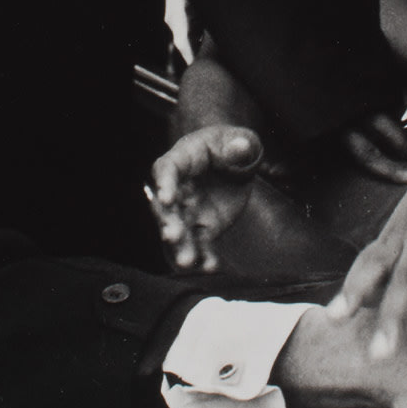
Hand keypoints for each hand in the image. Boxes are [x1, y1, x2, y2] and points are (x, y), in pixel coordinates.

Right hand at [147, 124, 261, 272]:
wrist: (235, 164)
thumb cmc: (232, 145)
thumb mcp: (241, 140)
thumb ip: (240, 144)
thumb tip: (240, 147)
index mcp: (183, 159)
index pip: (167, 170)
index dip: (164, 184)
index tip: (165, 199)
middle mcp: (179, 189)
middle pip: (168, 207)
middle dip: (168, 222)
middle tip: (172, 236)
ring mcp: (189, 211)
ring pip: (180, 231)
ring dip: (180, 247)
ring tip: (187, 263)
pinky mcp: (204, 228)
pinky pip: (201, 244)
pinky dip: (205, 257)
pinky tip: (211, 267)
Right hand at [335, 91, 406, 357]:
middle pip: (398, 274)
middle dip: (390, 314)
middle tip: (383, 353)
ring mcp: (397, 234)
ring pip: (372, 267)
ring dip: (356, 295)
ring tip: (339, 324)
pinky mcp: (388, 238)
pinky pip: (365, 264)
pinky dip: (350, 287)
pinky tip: (337, 315)